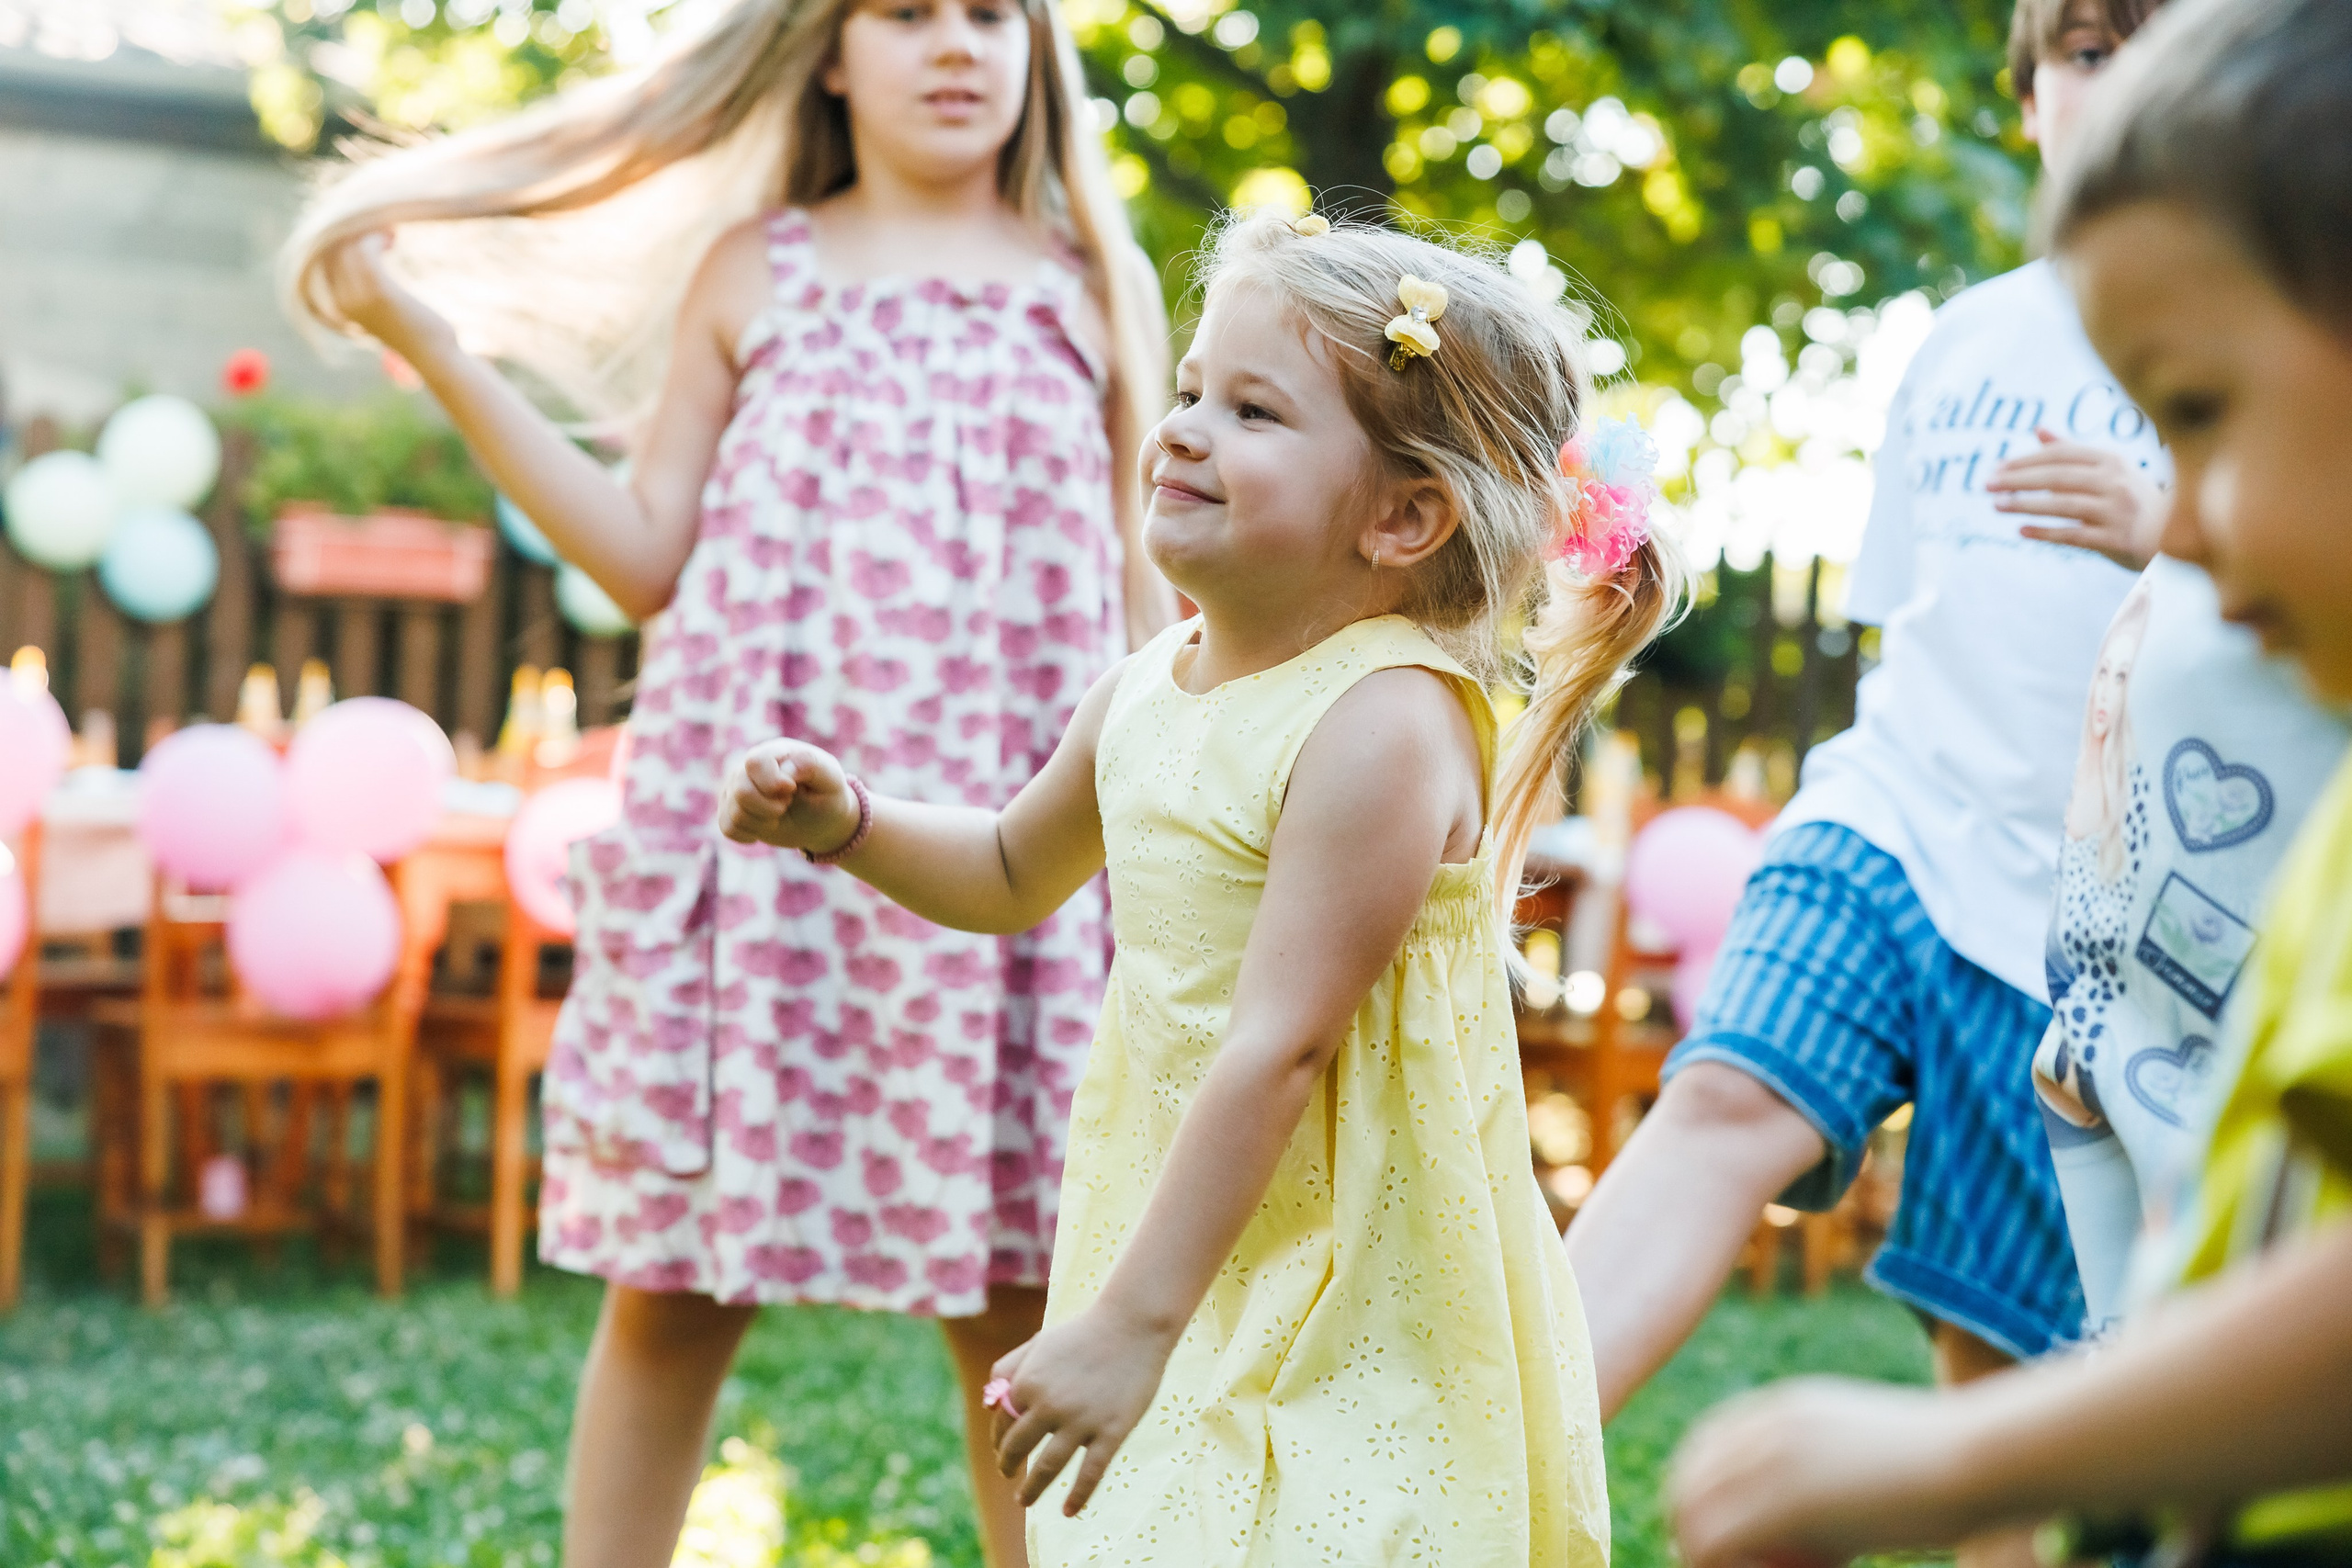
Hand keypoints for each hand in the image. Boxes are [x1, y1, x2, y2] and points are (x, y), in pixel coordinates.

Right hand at [315, 231, 443, 352]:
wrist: (434, 355)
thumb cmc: (414, 329)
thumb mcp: (382, 306)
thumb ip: (364, 286)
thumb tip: (357, 249)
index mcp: (336, 306)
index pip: (323, 259)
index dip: (341, 238)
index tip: (365, 230)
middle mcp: (340, 302)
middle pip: (333, 249)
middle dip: (354, 230)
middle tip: (382, 226)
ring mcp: (357, 297)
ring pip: (348, 247)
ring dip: (369, 231)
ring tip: (391, 233)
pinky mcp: (379, 291)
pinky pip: (365, 250)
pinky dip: (377, 237)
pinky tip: (393, 238)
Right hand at [717, 740, 862, 853]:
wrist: (820, 819)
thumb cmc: (826, 794)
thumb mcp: (830, 778)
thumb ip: (810, 765)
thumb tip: (784, 769)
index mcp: (774, 752)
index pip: (755, 762)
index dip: (772, 783)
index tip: (792, 791)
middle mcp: (748, 767)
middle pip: (741, 791)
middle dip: (769, 808)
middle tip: (786, 805)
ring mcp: (735, 787)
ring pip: (734, 812)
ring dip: (762, 823)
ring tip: (778, 815)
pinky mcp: (730, 809)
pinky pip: (726, 827)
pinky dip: (748, 834)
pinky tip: (764, 828)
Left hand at [991, 1305, 1178, 1515]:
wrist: (1131, 1325)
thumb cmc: (1082, 1334)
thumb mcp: (1038, 1343)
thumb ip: (1008, 1369)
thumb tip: (990, 1403)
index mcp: (1027, 1383)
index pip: (1002, 1424)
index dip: (999, 1441)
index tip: (1004, 1451)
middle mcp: (1048, 1405)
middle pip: (1018, 1448)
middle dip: (1009, 1465)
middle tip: (1010, 1475)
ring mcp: (1081, 1421)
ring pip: (1048, 1467)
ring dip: (1032, 1489)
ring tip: (1024, 1500)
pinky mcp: (1111, 1432)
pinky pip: (1090, 1474)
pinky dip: (1078, 1496)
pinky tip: (1069, 1511)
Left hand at [1667, 1377, 1991, 1567]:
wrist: (1981, 1460)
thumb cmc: (1956, 1469)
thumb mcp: (1882, 1461)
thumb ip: (1838, 1478)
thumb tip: (1831, 1522)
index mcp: (1786, 1407)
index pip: (1710, 1444)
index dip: (1701, 1488)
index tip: (1714, 1529)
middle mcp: (1764, 1425)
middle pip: (1690, 1476)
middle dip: (1690, 1524)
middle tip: (1714, 1565)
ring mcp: (1767, 1457)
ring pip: (1692, 1512)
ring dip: (1706, 1553)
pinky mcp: (1778, 1497)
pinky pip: (1715, 1542)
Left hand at [1988, 428, 2165, 570]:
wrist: (2174, 534)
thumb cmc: (2134, 498)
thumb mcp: (2109, 469)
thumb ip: (2073, 452)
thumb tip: (2038, 429)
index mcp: (2112, 461)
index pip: (2061, 456)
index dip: (2026, 460)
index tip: (1998, 467)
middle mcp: (2115, 482)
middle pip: (2057, 477)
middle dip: (2019, 480)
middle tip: (1987, 485)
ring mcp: (2117, 511)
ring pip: (2062, 505)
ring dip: (2026, 505)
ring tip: (1997, 505)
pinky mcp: (2116, 539)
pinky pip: (2074, 534)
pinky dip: (2047, 532)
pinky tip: (2022, 531)